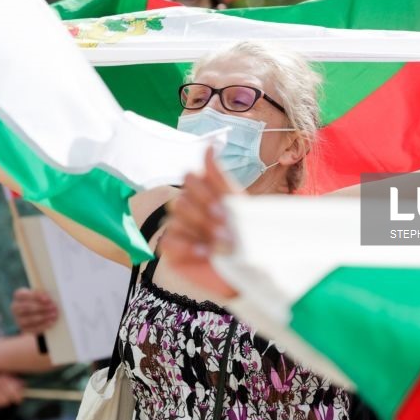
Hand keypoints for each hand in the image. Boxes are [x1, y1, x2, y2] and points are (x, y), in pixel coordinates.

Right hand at [11, 288, 57, 333]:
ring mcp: (18, 319)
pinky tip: (51, 322)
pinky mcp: (23, 328)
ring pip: (30, 319)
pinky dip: (43, 325)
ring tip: (54, 315)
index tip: (48, 299)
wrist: (34, 313)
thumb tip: (50, 299)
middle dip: (42, 307)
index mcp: (19, 295)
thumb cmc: (38, 300)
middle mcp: (16, 307)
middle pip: (27, 307)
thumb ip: (43, 294)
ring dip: (44, 317)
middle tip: (53, 307)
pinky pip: (33, 328)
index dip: (36, 296)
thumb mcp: (39, 294)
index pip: (24, 295)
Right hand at [160, 147, 239, 297]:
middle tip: (225, 228)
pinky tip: (206, 253)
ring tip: (221, 244)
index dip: (204, 192)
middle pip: (181, 199)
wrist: (251, 273)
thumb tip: (209, 147)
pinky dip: (187, 246)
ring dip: (200, 231)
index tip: (224, 206)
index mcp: (204, 195)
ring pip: (175, 218)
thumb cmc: (247, 238)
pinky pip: (168, 241)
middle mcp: (189, 210)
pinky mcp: (173, 252)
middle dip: (204, 214)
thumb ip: (220, 177)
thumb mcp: (237, 205)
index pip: (190, 179)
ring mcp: (180, 230)